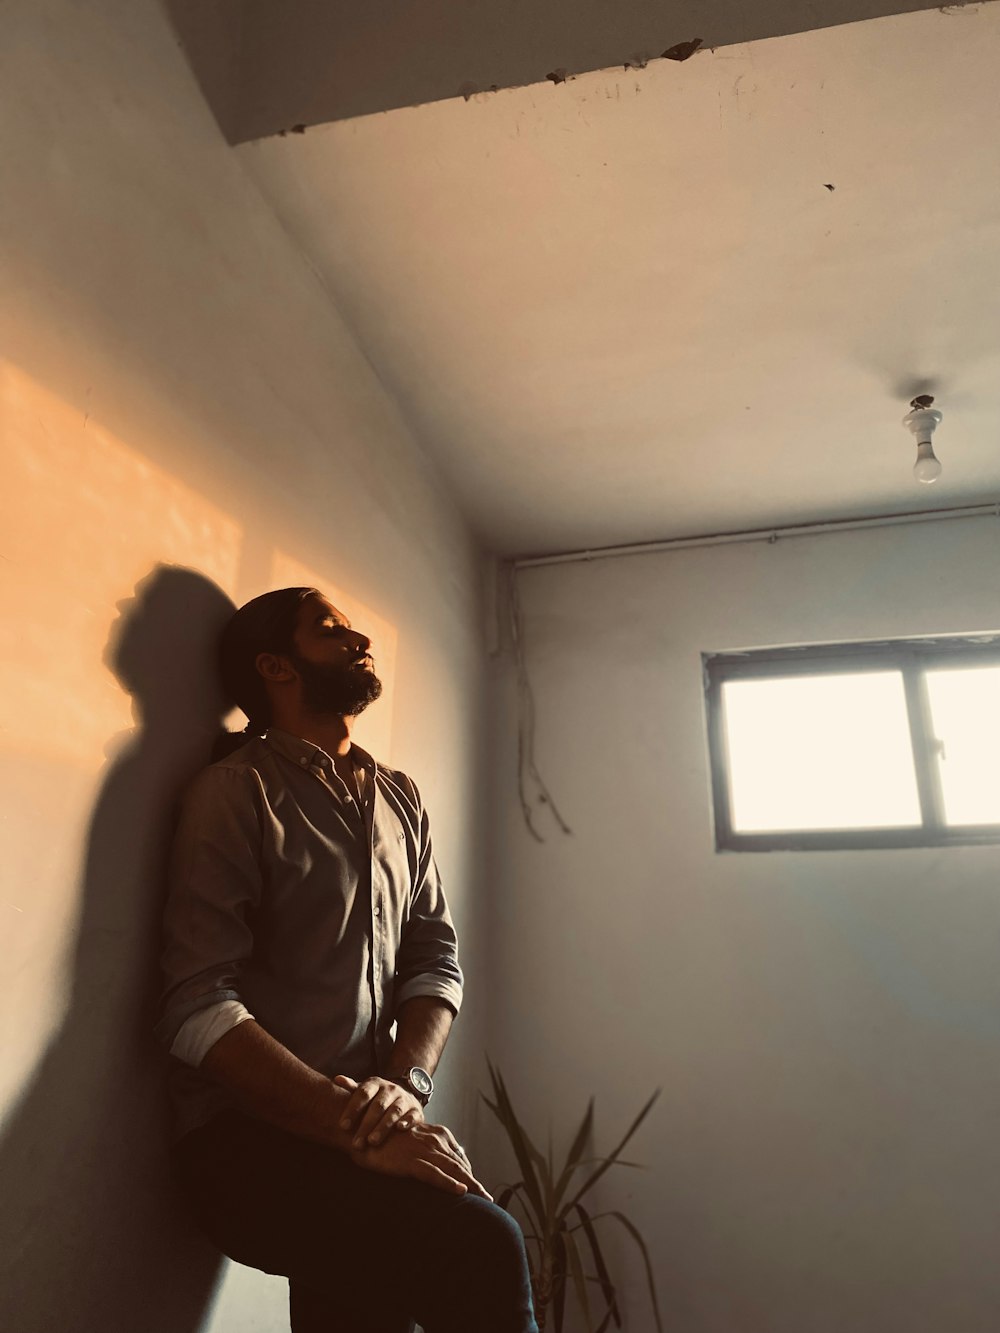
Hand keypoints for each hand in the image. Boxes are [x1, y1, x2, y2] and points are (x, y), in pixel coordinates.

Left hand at [333, 1074, 424, 1148]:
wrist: (405, 1094)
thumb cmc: (377, 1098)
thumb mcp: (365, 1090)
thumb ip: (351, 1088)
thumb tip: (337, 1079)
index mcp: (375, 1084)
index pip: (363, 1094)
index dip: (352, 1110)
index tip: (343, 1126)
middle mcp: (390, 1090)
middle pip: (377, 1106)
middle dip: (366, 1125)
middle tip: (356, 1143)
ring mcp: (404, 1099)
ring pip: (394, 1111)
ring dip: (383, 1126)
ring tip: (372, 1141)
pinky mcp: (416, 1110)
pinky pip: (412, 1115)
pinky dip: (407, 1121)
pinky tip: (400, 1128)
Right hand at [349, 1119, 491, 1199]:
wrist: (364, 1130)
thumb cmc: (385, 1138)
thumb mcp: (410, 1141)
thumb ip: (425, 1150)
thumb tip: (435, 1163)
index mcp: (437, 1135)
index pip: (458, 1158)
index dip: (469, 1173)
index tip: (478, 1188)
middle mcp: (435, 1141)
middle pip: (460, 1165)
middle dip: (475, 1183)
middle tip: (489, 1199)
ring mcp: (424, 1151)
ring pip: (453, 1170)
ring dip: (471, 1185)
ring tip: (484, 1199)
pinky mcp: (411, 1161)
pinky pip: (434, 1175)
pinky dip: (448, 1183)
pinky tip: (460, 1191)